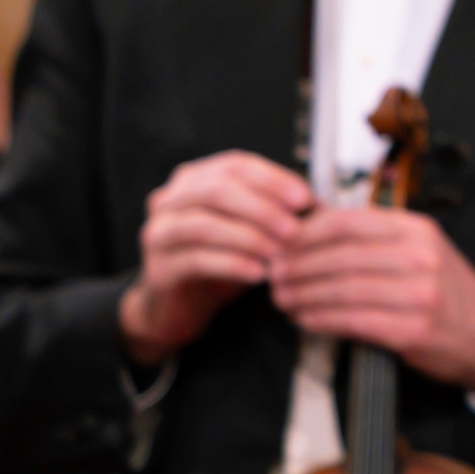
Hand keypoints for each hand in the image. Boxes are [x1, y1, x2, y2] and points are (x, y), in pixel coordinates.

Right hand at [121, 151, 313, 361]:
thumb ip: (273, 210)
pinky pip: (196, 260)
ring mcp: (158, 233)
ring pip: (204, 223)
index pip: (236, 166)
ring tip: (279, 253)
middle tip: (293, 229)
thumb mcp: (248, 229)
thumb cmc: (219, 260)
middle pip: (217, 189)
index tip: (305, 199)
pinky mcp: (158, 268)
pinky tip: (258, 274)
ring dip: (249, 237)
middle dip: (262, 208)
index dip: (273, 179)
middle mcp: (169, 199)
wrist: (178, 308)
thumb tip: (317, 203)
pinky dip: (232, 264)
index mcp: (194, 179)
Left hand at [270, 205, 474, 394]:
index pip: (348, 223)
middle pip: (341, 256)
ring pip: (343, 289)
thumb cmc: (444, 290)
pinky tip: (304, 319)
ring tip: (282, 299)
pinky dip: (321, 319)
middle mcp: (419, 257)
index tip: (282, 244)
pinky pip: (353, 320)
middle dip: (298, 266)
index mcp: (417, 229)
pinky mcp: (411, 330)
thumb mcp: (419, 249)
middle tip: (273, 275)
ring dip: (303, 295)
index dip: (307, 234)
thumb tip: (315, 228)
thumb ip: (375, 239)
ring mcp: (418, 294)